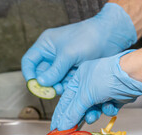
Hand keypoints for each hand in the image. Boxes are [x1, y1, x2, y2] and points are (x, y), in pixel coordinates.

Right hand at [21, 3, 136, 92]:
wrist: (111, 37)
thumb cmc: (89, 38)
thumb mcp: (69, 54)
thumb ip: (54, 70)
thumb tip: (41, 83)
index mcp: (46, 45)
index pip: (29, 62)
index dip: (29, 75)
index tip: (35, 86)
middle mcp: (53, 55)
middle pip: (42, 75)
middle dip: (47, 84)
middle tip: (53, 91)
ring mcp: (64, 64)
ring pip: (55, 81)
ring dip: (59, 87)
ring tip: (65, 88)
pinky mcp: (74, 71)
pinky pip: (67, 83)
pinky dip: (69, 87)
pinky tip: (74, 89)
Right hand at [50, 50, 141, 129]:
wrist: (133, 76)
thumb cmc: (108, 76)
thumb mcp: (85, 94)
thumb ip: (73, 111)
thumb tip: (63, 125)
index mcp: (79, 78)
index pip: (66, 100)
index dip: (61, 115)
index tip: (56, 128)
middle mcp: (90, 83)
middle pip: (80, 107)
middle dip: (80, 116)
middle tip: (74, 129)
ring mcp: (104, 90)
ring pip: (94, 109)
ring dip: (94, 113)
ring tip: (95, 114)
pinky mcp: (115, 97)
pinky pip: (107, 109)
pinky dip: (109, 109)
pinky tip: (111, 106)